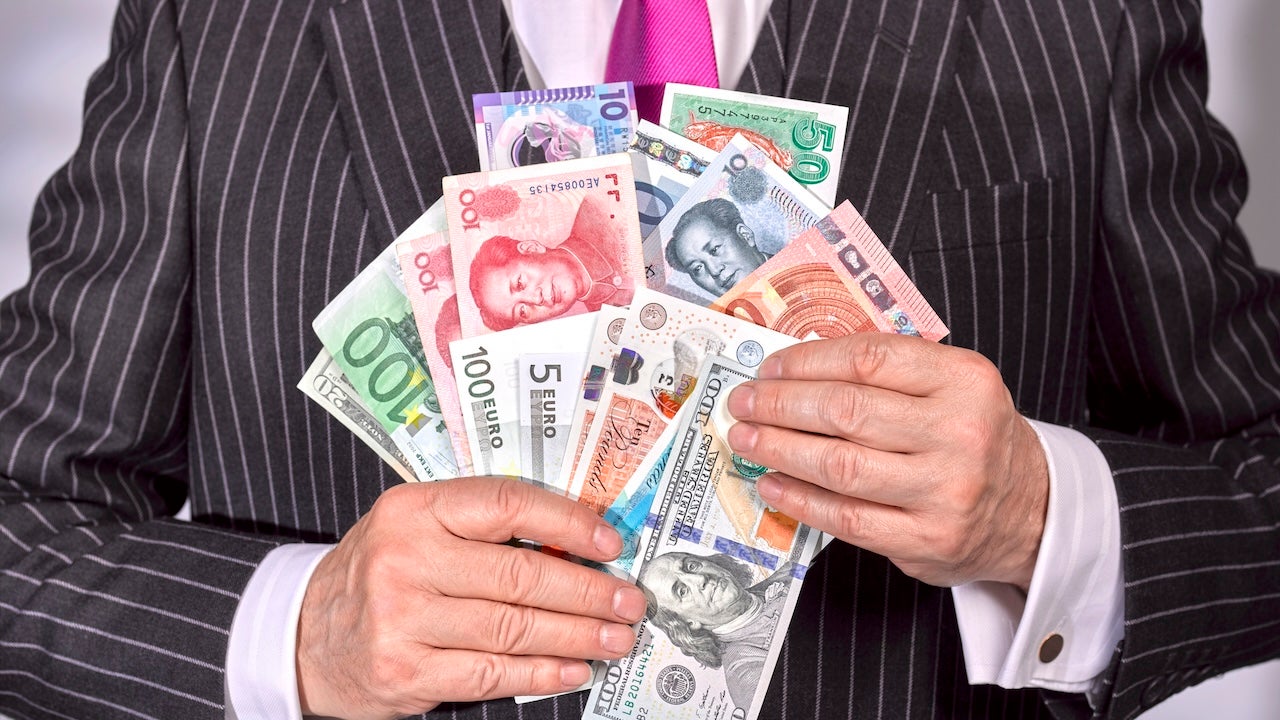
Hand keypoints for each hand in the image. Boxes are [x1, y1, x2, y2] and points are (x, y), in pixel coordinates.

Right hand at [296, 477, 647, 718]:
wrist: (306, 636)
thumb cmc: (381, 572)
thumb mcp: (417, 527)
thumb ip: (482, 525)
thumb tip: (578, 542)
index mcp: (415, 509)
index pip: (507, 504)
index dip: (568, 523)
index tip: (611, 543)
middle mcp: (406, 559)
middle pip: (520, 574)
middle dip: (588, 591)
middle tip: (629, 601)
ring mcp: (402, 618)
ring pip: (514, 627)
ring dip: (578, 636)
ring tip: (616, 637)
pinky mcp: (405, 671)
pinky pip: (492, 673)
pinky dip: (542, 673)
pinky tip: (574, 669)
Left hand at [724, 334, 1048, 590]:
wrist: (1032, 509)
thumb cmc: (973, 437)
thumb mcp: (952, 386)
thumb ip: (887, 372)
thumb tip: (795, 367)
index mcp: (965, 380)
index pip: (868, 360)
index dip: (807, 361)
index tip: (768, 367)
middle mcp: (959, 434)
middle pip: (846, 412)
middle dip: (781, 405)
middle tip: (744, 401)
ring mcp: (944, 492)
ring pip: (840, 465)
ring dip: (779, 449)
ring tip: (746, 438)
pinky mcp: (926, 540)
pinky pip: (846, 517)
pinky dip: (799, 499)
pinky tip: (771, 483)